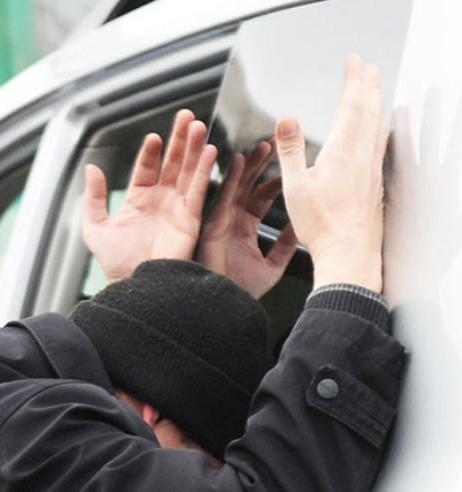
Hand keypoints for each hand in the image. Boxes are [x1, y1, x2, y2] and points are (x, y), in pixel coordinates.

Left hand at [82, 110, 217, 284]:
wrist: (134, 286)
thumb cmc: (116, 264)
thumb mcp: (96, 229)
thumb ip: (94, 198)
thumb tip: (91, 169)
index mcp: (137, 201)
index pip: (146, 167)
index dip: (150, 151)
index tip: (153, 137)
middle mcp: (160, 201)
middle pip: (172, 163)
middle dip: (179, 140)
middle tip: (186, 117)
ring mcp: (177, 208)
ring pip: (189, 171)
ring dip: (195, 148)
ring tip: (198, 127)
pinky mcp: (192, 218)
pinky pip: (200, 190)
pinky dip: (205, 171)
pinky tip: (209, 152)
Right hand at [195, 140, 300, 297]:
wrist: (223, 306)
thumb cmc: (241, 291)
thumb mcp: (272, 266)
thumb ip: (286, 245)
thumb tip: (301, 227)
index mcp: (244, 229)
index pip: (261, 197)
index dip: (273, 180)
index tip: (288, 165)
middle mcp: (231, 222)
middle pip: (247, 186)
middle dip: (259, 164)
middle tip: (273, 144)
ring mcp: (220, 222)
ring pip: (235, 186)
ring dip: (247, 165)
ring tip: (261, 146)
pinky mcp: (212, 225)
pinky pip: (221, 195)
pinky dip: (229, 177)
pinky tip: (237, 160)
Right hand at [278, 55, 386, 292]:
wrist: (350, 253)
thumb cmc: (322, 226)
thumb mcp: (295, 187)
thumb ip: (291, 150)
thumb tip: (286, 118)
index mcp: (342, 152)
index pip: (351, 105)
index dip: (352, 80)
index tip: (353, 62)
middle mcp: (362, 156)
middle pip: (370, 110)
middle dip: (369, 85)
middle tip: (368, 68)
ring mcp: (373, 168)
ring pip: (379, 125)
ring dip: (378, 102)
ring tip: (376, 89)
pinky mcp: (376, 181)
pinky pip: (382, 143)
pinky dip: (381, 126)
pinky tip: (380, 129)